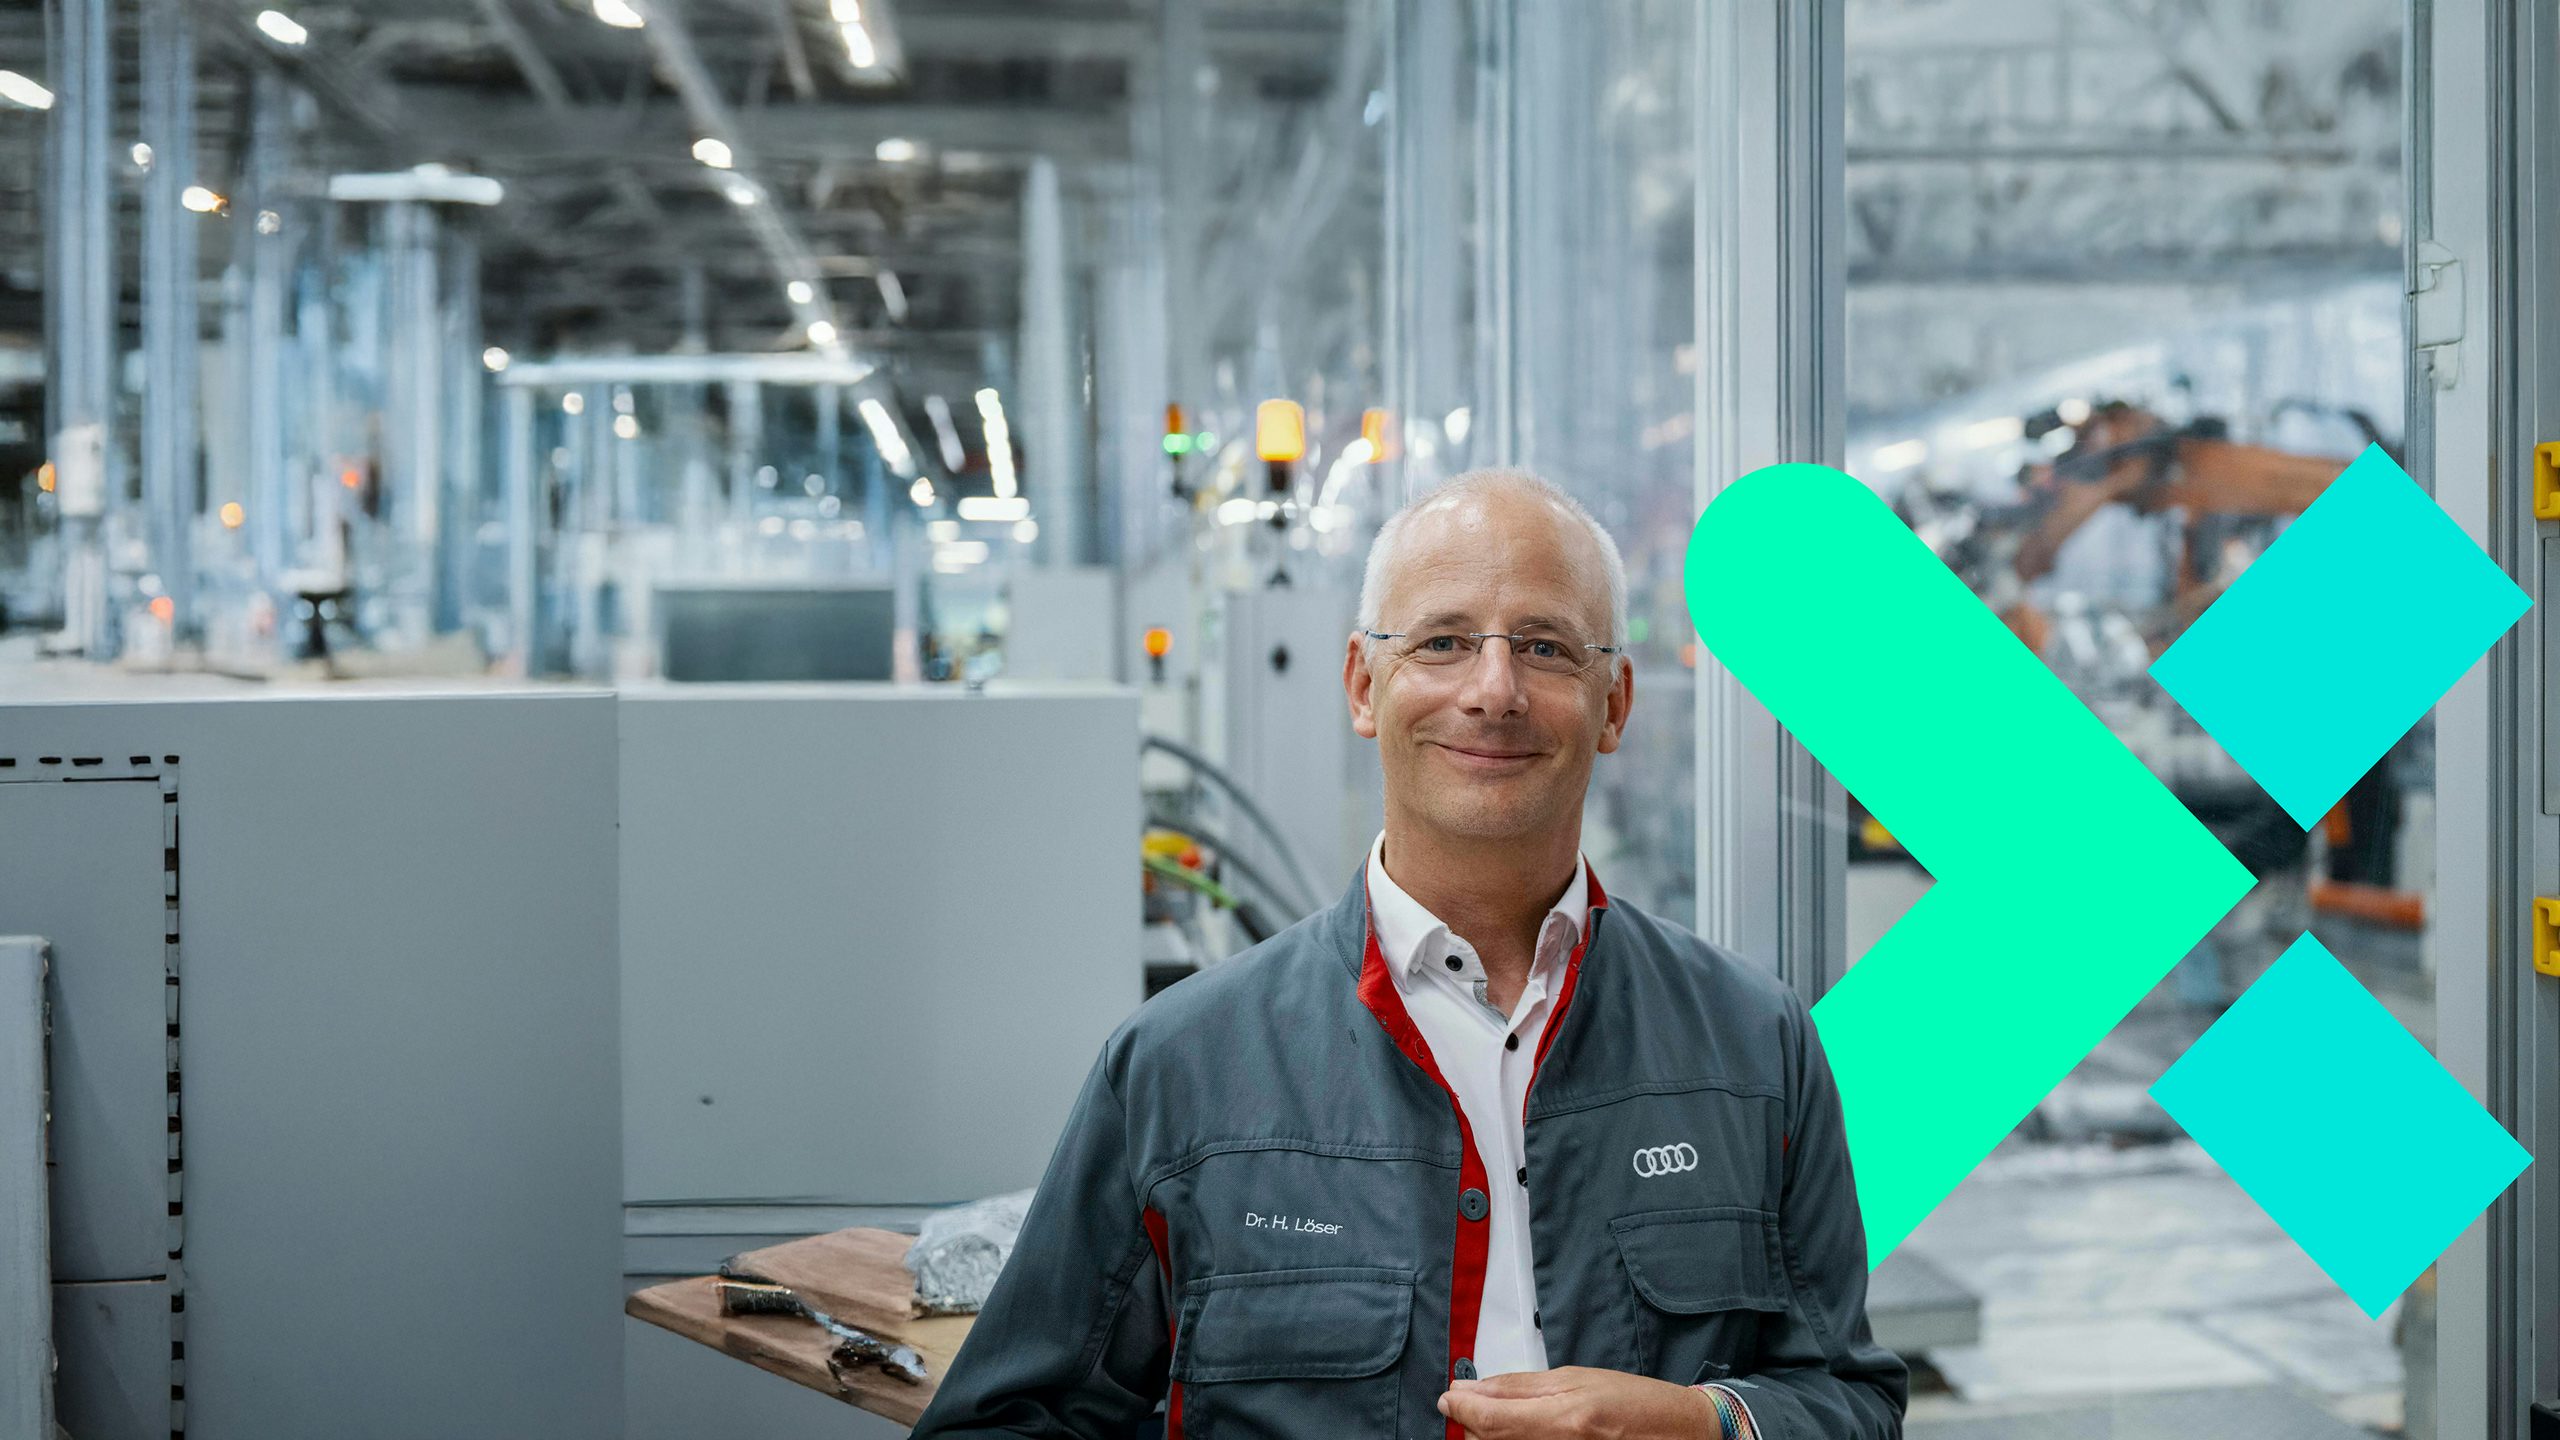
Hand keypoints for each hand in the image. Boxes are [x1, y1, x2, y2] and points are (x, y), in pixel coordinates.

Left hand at [1435, 1366, 1723, 1439]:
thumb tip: (1476, 1387)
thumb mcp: (1576, 1378)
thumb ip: (1521, 1386)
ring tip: (1498, 1417)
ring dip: (1492, 1434)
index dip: (1460, 1406)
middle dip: (1473, 1421)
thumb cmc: (1635, 1403)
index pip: (1489, 1418)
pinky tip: (1518, 1431)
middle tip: (1470, 1402)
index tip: (1448, 1396)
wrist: (1678, 1434)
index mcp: (1562, 1419)